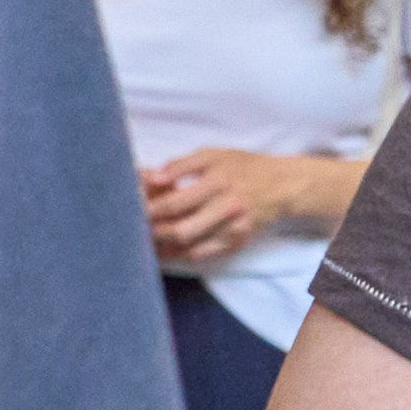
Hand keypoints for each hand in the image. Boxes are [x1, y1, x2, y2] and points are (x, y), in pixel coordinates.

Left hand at [143, 149, 335, 268]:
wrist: (282, 185)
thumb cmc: (241, 166)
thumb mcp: (213, 155)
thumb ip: (181, 165)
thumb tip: (151, 176)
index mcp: (218, 180)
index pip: (174, 199)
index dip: (148, 208)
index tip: (128, 209)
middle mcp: (227, 206)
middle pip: (180, 228)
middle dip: (152, 230)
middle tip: (131, 228)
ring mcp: (233, 227)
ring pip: (189, 245)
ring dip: (161, 244)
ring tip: (142, 238)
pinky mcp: (236, 241)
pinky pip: (201, 254)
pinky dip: (178, 253)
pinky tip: (163, 248)